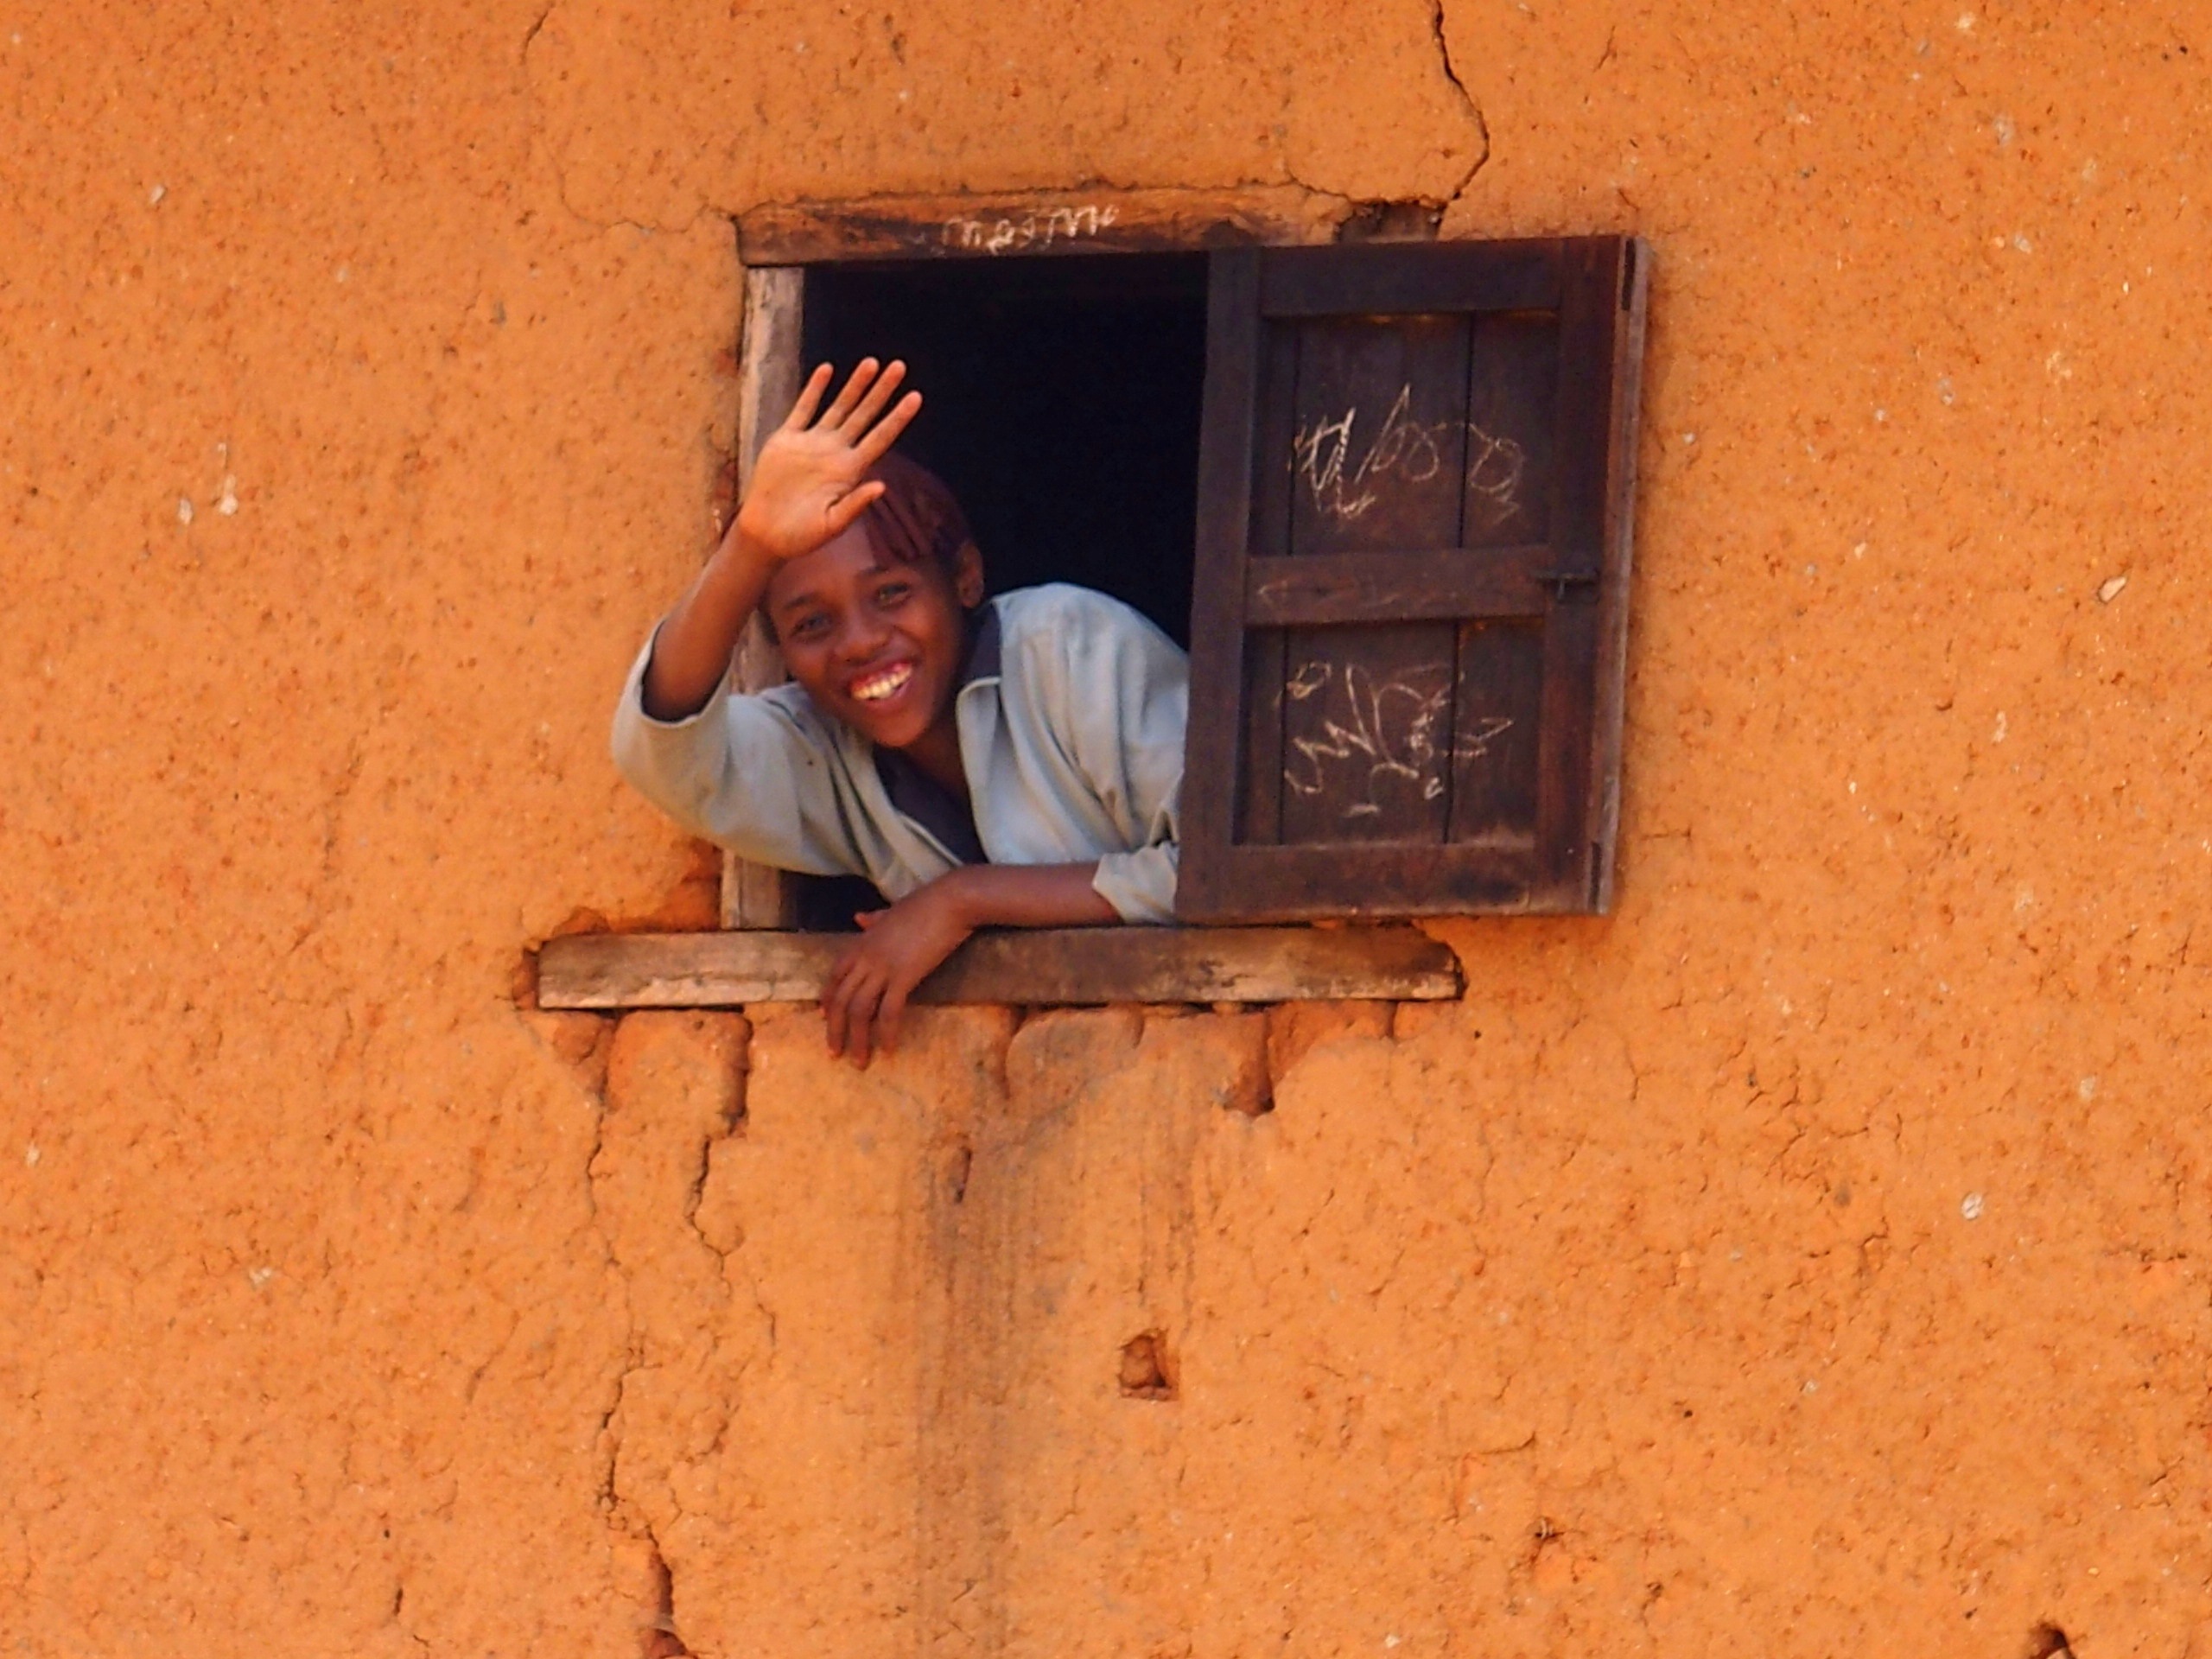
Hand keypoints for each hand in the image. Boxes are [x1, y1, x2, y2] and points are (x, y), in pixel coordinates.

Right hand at [735, 359, 921, 565]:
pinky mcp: (787, 440)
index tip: (916, 397)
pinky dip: (814, 389)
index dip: (898, 417)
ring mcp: (812, 443)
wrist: (766, 533)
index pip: (881, 437)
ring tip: (872, 362)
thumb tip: (882, 487)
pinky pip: (803, 409)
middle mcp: (835, 452)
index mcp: (850, 471)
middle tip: (900, 366)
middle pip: (864, 414)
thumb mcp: (832, 525)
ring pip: (839, 406)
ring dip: (855, 385)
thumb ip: (855, 506)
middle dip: (882, 391)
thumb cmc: (802, 536)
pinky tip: (827, 370)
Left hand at [820, 876, 975, 1066]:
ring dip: (857, 1039)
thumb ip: (874, 919)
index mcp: (861, 942)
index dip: (827, 1000)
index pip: (835, 977)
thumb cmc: (925, 904)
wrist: (950, 902)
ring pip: (859, 1010)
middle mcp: (865, 957)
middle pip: (841, 1000)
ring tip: (860, 1061)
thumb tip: (860, 918)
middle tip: (834, 1053)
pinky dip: (887, 1033)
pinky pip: (889, 1012)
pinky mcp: (904, 977)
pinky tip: (890, 1049)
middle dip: (835, 1030)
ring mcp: (883, 968)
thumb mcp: (892, 912)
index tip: (823, 1020)